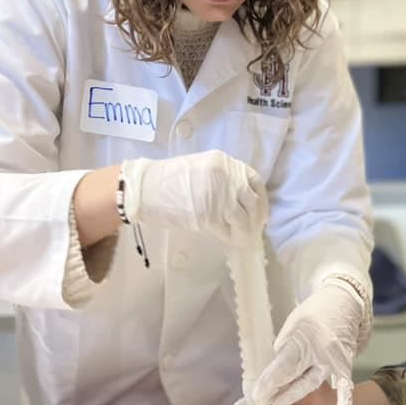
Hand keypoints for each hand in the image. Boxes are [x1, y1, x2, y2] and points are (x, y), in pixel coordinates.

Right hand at [121, 149, 267, 240]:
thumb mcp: (201, 170)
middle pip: (252, 201)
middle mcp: (225, 176)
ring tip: (243, 240)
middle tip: (255, 230)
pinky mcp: (209, 214)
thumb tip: (241, 202)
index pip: (254, 180)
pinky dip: (231, 238)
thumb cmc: (168, 181)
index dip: (261, 199)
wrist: (144, 188)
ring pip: (243, 218)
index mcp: (224, 162)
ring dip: (245, 232)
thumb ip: (223, 181)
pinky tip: (231, 242)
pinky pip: (227, 230)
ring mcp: (218, 195)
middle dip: (256, 219)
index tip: (261, 212)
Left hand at [246, 281, 364, 404]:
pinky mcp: (344, 362)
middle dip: (276, 390)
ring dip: (294, 394)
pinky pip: (346, 384)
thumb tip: (276, 368)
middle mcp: (319, 350)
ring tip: (277, 404)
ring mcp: (333, 357)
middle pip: (294, 376)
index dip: (270, 380)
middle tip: (259, 401)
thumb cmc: (315, 311)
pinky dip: (345, 400)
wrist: (343, 301)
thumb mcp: (293, 323)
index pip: (283, 364)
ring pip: (312, 382)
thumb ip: (285, 347)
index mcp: (303, 337)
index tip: (257, 394)